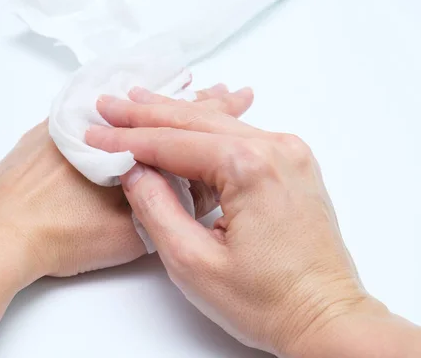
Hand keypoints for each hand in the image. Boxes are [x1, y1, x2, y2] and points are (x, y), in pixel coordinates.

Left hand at [0, 84, 253, 280]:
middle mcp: (95, 122)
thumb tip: (191, 184)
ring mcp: (68, 123)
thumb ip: (167, 204)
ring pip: (124, 106)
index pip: (180, 123)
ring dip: (155, 103)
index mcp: (121, 144)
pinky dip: (117, 108)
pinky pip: (92, 107)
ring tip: (183, 87)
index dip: (215, 112)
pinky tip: (127, 106)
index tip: (239, 97)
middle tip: (222, 89)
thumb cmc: (62, 237)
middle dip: (193, 102)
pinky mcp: (46, 131)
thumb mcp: (131, 230)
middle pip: (155, 109)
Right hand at [85, 88, 377, 355]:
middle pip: (193, 121)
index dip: (126, 139)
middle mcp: (275, 148)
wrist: (325, 316)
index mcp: (250, 167)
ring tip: (137, 103)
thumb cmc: (268, 301)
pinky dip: (204, 131)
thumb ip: (156, 208)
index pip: (171, 143)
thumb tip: (133, 172)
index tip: (95, 133)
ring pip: (216, 124)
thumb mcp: (192, 261)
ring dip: (173, 116)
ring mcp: (289, 153)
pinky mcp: (293, 164)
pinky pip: (239, 135)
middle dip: (145, 114)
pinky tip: (183, 123)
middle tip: (108, 106)